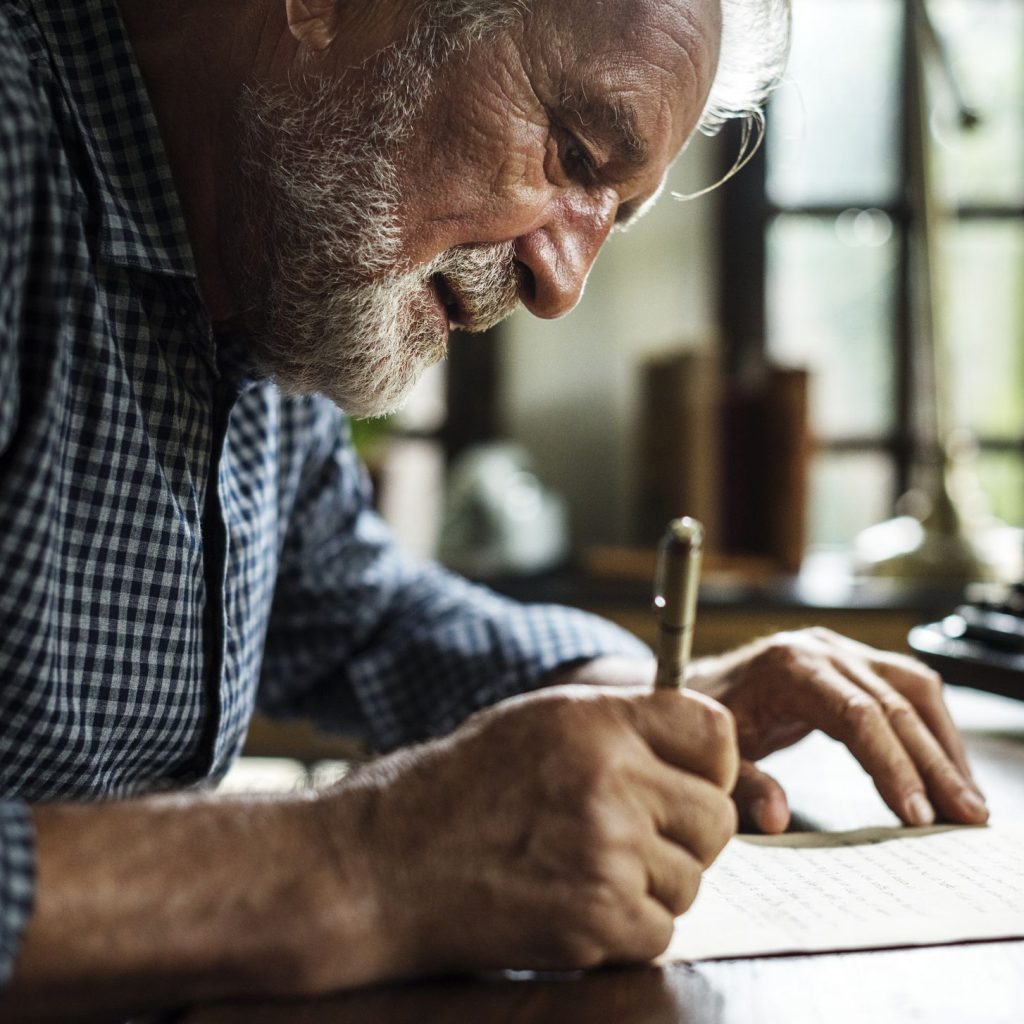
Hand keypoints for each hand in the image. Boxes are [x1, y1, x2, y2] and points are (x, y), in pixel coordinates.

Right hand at [315, 685, 737, 980]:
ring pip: (690, 879)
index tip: (685, 782)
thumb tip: (710, 752)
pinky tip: (570, 905)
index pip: (714, 732)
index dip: (707, 763)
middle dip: (683, 833)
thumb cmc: (458, 789)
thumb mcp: (537, 724)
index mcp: (596, 721)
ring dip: (650, 884)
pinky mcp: (596, 919)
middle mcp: (610, 779)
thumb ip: (622, 728)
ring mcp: (606, 852)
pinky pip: (660, 930)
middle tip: (628, 838)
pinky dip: (625, 930)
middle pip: (716, 816)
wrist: (381, 865)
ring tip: (579, 868)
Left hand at [688, 627, 987, 832]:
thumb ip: (741, 785)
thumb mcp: (712, 755)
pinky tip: (947, 766)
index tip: (917, 815)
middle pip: (894, 705)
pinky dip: (932, 726)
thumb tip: (777, 817)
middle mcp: (820, 649)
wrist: (687, 684)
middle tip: (966, 816)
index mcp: (788, 667)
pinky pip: (905, 687)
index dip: (892, 765)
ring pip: (911, 689)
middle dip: (934, 765)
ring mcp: (839, 650)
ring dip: (944, 744)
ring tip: (967, 800)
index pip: (857, 715)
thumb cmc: (700, 721)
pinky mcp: (850, 661)